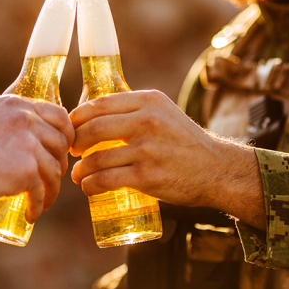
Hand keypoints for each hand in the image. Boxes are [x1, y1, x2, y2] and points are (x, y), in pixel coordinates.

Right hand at [0, 95, 73, 220]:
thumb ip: (6, 120)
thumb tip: (21, 134)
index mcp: (17, 104)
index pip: (59, 115)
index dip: (66, 134)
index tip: (62, 149)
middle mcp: (26, 119)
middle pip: (61, 143)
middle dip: (60, 162)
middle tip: (51, 177)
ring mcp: (29, 145)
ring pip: (54, 170)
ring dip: (51, 189)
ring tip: (42, 200)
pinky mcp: (26, 171)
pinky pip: (41, 191)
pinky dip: (38, 205)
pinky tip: (32, 213)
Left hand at [69, 90, 265, 228]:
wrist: (216, 170)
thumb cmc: (186, 143)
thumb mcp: (165, 114)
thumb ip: (136, 111)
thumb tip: (95, 116)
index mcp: (149, 101)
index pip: (100, 104)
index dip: (78, 117)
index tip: (71, 128)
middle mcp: (147, 121)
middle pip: (93, 129)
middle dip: (75, 142)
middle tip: (72, 150)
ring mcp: (146, 150)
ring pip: (96, 158)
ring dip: (81, 169)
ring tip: (78, 174)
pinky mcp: (146, 176)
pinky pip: (105, 180)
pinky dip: (90, 185)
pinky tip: (88, 187)